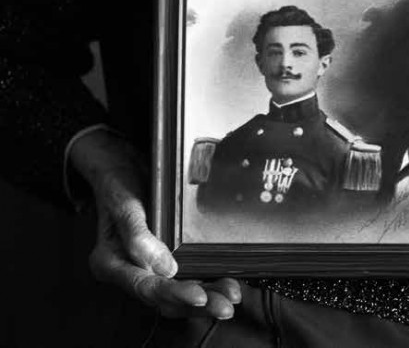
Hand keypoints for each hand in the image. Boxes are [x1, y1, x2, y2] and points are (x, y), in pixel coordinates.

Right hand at [70, 129, 241, 318]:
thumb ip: (138, 235)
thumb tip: (165, 268)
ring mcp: (147, 268)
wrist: (119, 169)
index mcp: (111, 264)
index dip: (174, 294)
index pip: (145, 287)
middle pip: (164, 299)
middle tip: (225, 306)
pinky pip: (184, 280)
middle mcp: (129, 272)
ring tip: (230, 298)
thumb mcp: (123, 203)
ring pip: (177, 295)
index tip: (199, 296)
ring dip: (205, 299)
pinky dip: (205, 285)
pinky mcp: (162, 261)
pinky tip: (223, 286)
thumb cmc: (118, 184)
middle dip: (197, 305)